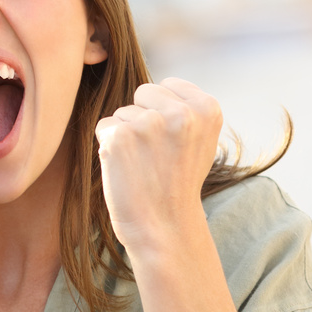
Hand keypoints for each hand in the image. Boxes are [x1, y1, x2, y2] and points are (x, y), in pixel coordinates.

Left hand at [93, 77, 222, 252]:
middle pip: (144, 92)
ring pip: (123, 111)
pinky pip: (104, 126)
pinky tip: (126, 168)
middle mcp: (181, 112)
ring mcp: (149, 123)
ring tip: (142, 164)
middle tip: (155, 154)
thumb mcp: (200, 140)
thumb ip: (187, 107)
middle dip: (144, 117)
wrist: (164, 226)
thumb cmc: (177, 182)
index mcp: (207, 108)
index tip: (173, 142)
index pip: (168, 85)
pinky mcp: (119, 136)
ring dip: (126, 134)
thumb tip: (160, 85)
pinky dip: (108, 146)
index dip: (164, 112)